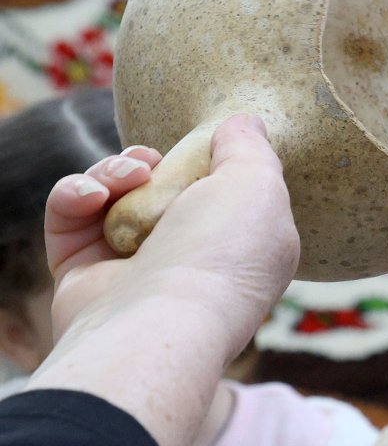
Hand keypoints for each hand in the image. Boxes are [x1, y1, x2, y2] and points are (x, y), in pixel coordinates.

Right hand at [32, 115, 298, 445]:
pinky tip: (89, 197)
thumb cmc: (221, 254)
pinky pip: (70, 217)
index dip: (213, 161)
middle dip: (152, 161)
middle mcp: (190, 258)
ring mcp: (134, 268)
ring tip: (126, 178)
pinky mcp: (82, 273)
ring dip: (112, 172)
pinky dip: (74, 196)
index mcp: (245, 245)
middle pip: (164, 188)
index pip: (227, 192)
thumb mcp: (259, 185)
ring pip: (113, 196)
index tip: (206, 142)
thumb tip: (242, 124)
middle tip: (150, 161)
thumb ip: (251, 149)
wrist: (155, 322)